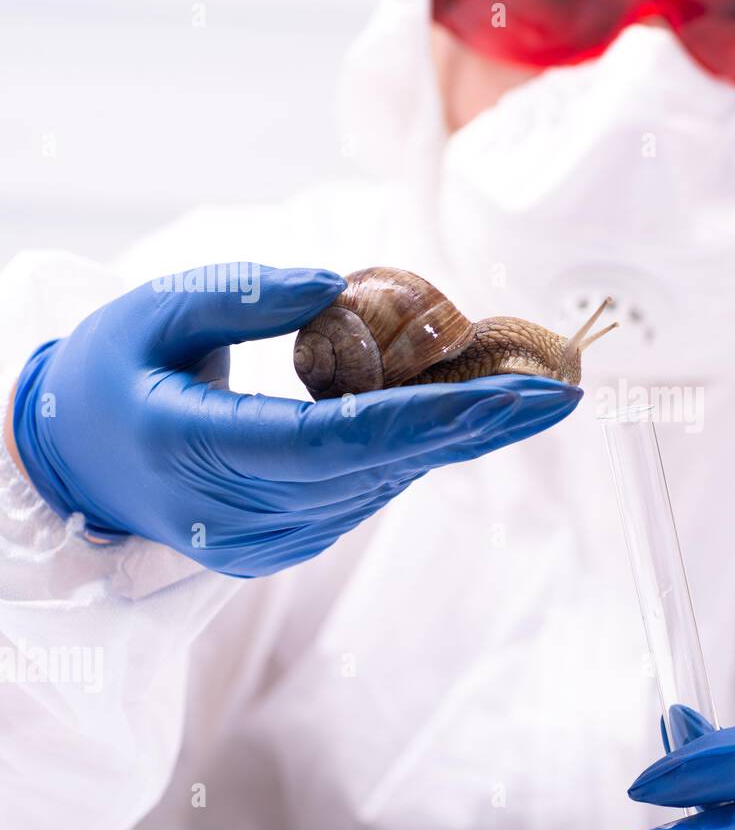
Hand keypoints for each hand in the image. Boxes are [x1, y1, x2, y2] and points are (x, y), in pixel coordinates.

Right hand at [9, 263, 579, 576]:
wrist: (74, 461)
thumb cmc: (108, 374)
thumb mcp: (152, 312)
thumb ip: (243, 296)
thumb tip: (339, 285)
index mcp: (196, 453)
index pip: (334, 442)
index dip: (431, 421)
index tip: (513, 396)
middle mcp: (241, 514)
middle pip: (383, 467)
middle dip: (480, 426)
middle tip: (565, 390)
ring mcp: (267, 541)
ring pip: (384, 480)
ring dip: (458, 433)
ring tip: (528, 387)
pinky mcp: (286, 544)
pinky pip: (368, 488)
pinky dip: (418, 446)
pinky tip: (466, 411)